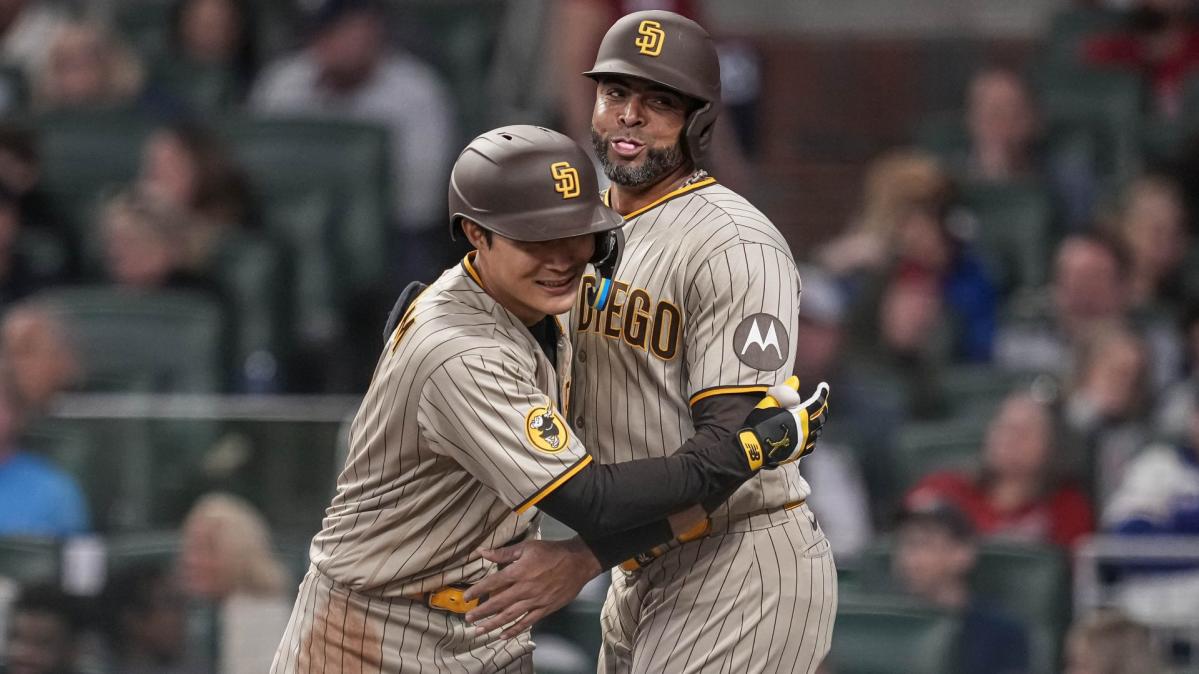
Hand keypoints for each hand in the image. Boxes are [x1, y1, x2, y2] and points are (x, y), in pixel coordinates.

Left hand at [463, 537, 601, 638]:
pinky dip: (514, 630)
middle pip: (499, 603)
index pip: (493, 583)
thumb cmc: (551, 552)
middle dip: (482, 612)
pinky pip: (527, 622)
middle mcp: (525, 589)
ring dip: (493, 625)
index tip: (466, 597)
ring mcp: (535, 601)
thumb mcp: (527, 547)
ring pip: (510, 616)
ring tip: (480, 631)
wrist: (578, 562)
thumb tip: (482, 552)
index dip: (478, 591)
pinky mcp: (545, 609)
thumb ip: (504, 553)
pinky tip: (503, 636)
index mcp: (519, 572)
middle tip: (468, 619)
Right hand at [736, 376, 829, 469]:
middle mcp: (806, 430)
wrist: (754, 448)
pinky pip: (812, 444)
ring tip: (815, 417)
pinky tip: (810, 434)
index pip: (818, 402)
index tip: (824, 386)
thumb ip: (785, 391)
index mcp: (801, 416)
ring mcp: (804, 443)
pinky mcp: (800, 453)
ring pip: (818, 431)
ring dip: (818, 422)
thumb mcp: (770, 402)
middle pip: (821, 417)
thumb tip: (796, 380)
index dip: (822, 393)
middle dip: (823, 407)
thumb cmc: (760, 423)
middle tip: (822, 402)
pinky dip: (813, 436)